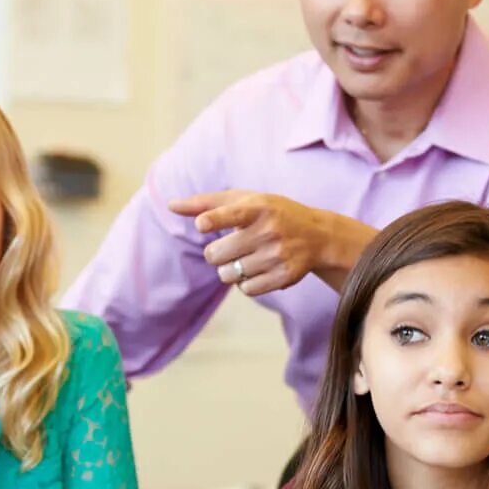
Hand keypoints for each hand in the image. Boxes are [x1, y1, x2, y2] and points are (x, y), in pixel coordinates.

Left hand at [170, 190, 372, 294]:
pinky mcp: (284, 276)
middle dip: (215, 254)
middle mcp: (270, 231)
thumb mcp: (245, 199)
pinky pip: (246, 289)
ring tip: (245, 258)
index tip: (202, 224)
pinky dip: (244, 283)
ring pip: (229, 275)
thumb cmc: (271, 212)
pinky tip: (256, 270)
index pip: (232, 214)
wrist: (317, 235)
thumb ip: (206, 202)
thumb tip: (170, 205)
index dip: (213, 220)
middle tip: (227, 247)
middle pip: (218, 254)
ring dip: (229, 269)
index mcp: (259, 207)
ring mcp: (278, 256)